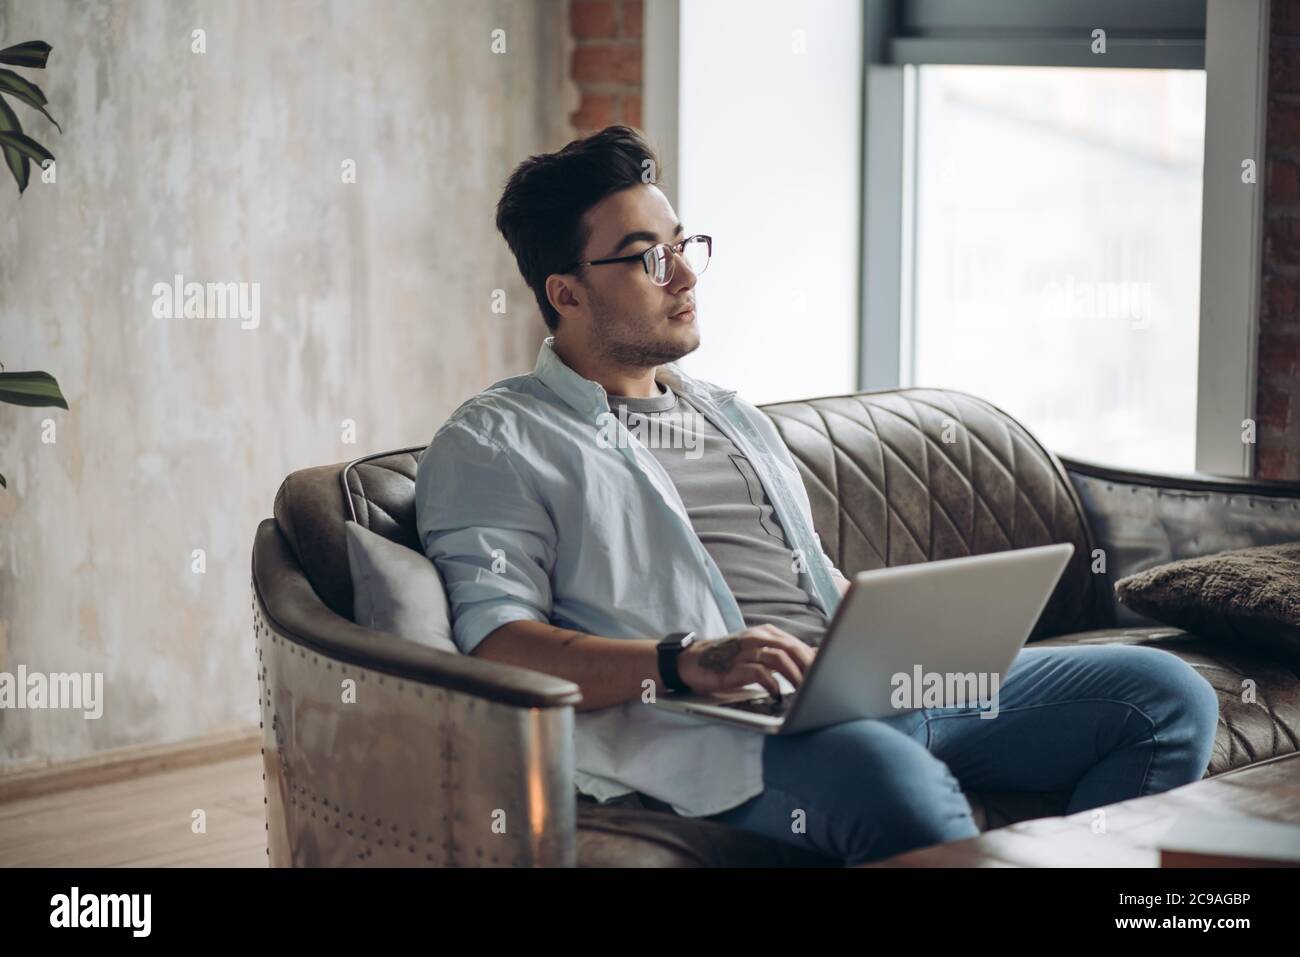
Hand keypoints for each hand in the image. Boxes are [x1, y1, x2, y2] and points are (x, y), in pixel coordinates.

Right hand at [677, 624, 815, 696]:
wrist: (692, 662)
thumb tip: (816, 656)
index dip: (814, 660)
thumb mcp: (758, 653)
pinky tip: (778, 693)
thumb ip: (783, 654)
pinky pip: (759, 672)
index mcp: (765, 633)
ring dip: (795, 676)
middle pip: (792, 648)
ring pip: (779, 658)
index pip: (797, 644)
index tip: (829, 674)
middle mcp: (757, 638)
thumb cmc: (728, 660)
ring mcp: (745, 651)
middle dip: (810, 668)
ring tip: (805, 691)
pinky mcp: (734, 666)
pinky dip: (772, 684)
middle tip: (822, 685)